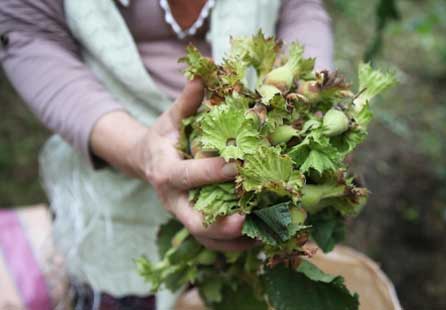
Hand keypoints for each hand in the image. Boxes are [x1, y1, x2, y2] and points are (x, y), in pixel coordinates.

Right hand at [91, 79, 254, 251]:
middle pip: (192, 220)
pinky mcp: (193, 223)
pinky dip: (234, 245)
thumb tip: (202, 75)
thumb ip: (187, 101)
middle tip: (244, 220)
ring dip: (233, 241)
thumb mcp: (170, 118)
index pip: (187, 175)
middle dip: (218, 224)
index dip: (212, 171)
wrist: (146, 161)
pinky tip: (259, 239)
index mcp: (166, 172)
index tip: (239, 164)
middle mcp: (172, 200)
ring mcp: (183, 214)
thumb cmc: (164, 138)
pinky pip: (212, 240)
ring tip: (262, 237)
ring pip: (205, 236)